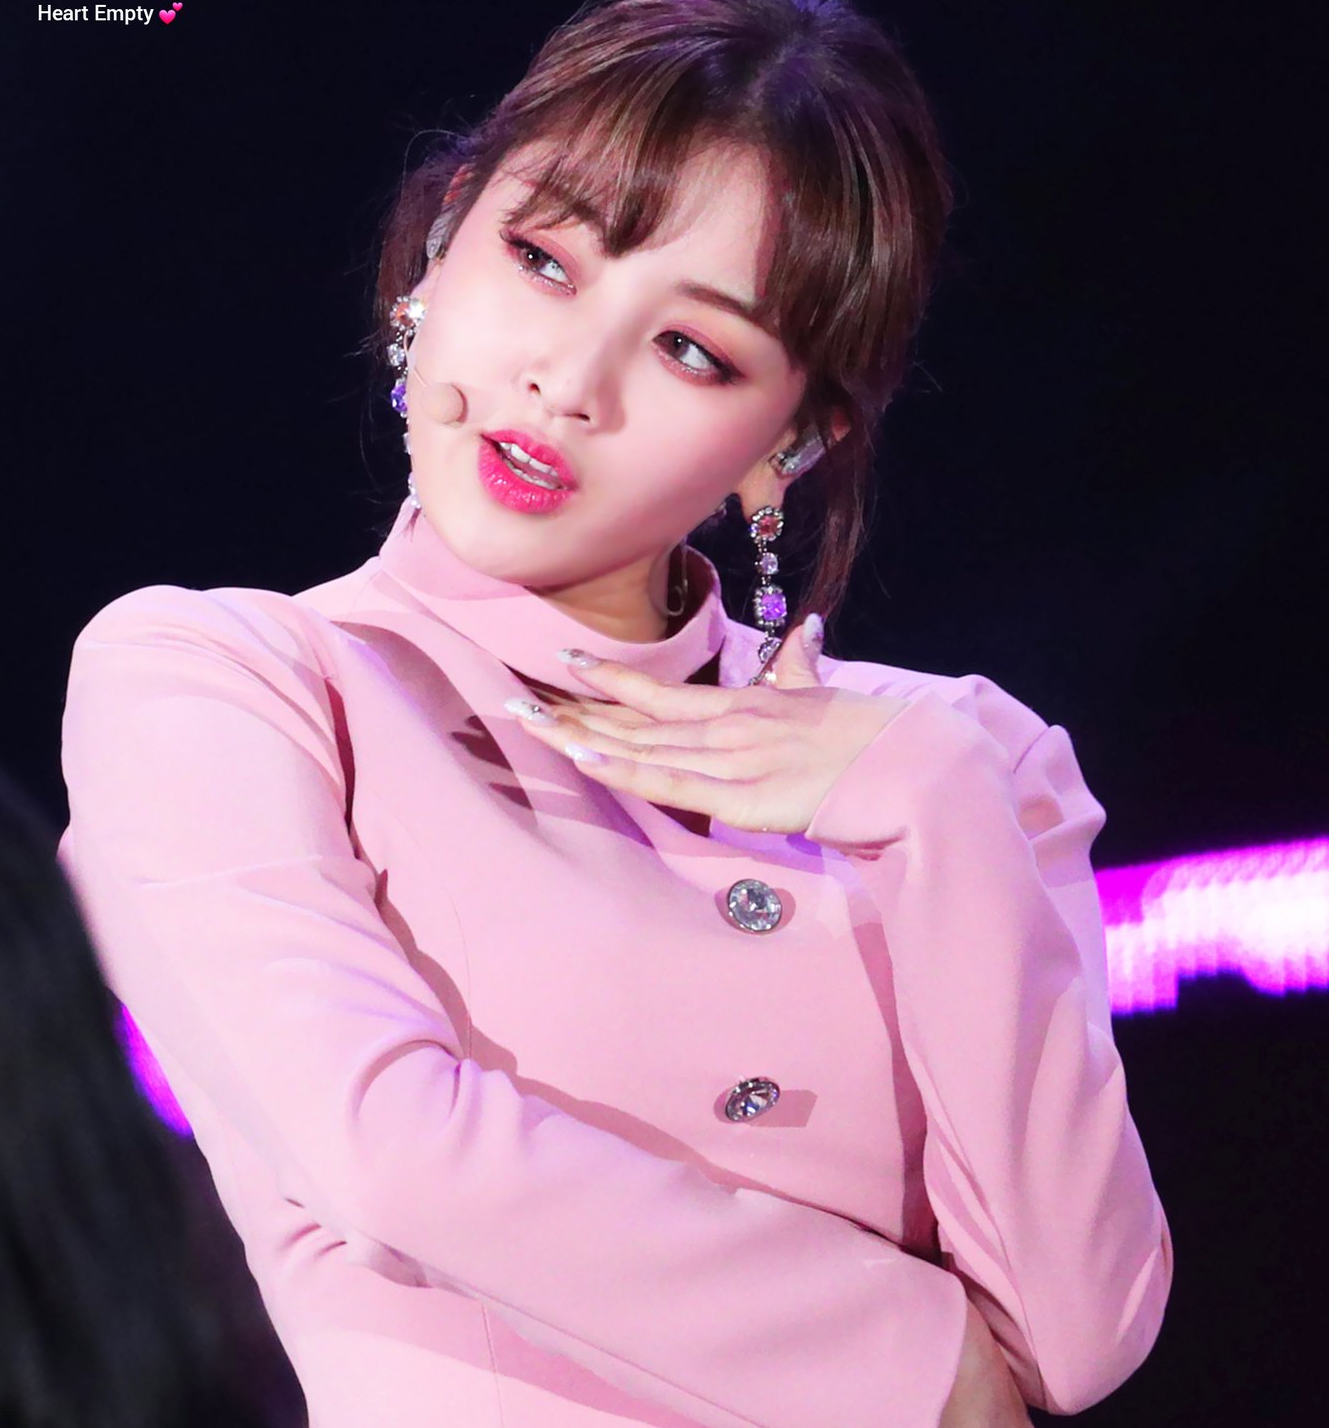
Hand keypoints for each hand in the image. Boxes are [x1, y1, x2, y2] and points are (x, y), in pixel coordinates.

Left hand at [505, 621, 909, 835]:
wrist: (915, 762)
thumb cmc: (876, 736)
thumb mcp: (828, 693)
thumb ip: (804, 667)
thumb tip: (807, 630)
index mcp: (746, 705)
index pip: (661, 692)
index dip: (609, 681)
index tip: (564, 661)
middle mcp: (728, 726)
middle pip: (634, 720)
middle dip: (572, 712)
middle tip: (513, 701)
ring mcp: (732, 759)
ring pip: (639, 748)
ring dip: (580, 738)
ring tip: (528, 723)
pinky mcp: (742, 796)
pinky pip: (669, 783)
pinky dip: (623, 771)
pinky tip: (583, 758)